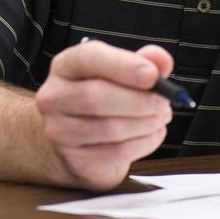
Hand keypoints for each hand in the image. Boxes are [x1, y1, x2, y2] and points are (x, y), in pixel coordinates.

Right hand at [33, 40, 173, 190]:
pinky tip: (151, 134)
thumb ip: (143, 62)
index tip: (153, 75)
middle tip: (164, 102)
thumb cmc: (102, 101)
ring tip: (160, 118)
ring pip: (110, 127)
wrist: (77, 143)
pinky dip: (144, 143)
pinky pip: (117, 152)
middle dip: (140, 100)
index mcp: (65, 66)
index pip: (88, 58)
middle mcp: (54, 97)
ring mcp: (60, 131)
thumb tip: (162, 61)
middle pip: (96, 97)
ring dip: (146, 123)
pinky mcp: (76, 160)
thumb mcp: (120, 74)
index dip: (122, 65)